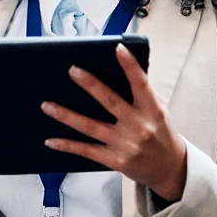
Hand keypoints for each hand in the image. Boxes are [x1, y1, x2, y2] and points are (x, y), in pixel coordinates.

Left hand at [43, 44, 187, 201]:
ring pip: (91, 127)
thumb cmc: (161, 133)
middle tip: (72, 70)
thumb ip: (144, 91)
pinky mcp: (115, 160)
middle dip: (90, 85)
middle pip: (111, 102)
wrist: (169, 169)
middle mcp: (139, 126)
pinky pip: (87, 150)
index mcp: (152, 110)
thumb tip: (133, 65)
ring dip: (66, 116)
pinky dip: (67, 145)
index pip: (141, 84)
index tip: (117, 48)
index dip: (130, 66)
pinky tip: (50, 140)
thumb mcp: (159, 110)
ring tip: (46, 105)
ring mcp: (126, 144)